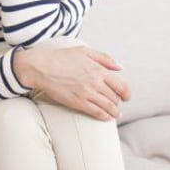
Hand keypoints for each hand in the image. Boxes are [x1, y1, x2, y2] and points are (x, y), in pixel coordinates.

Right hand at [14, 43, 130, 120]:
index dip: (126, 93)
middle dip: (119, 102)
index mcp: (99, 70)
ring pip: (108, 107)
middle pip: (115, 97)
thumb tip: (121, 67)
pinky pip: (95, 112)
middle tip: (118, 105)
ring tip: (116, 115)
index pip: (121, 85)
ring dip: (114, 112)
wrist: (42, 67)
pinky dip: (104, 116)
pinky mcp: (77, 102)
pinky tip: (106, 118)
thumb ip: (105, 59)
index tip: (126, 97)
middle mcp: (95, 82)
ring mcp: (87, 93)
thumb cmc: (63, 57)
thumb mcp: (86, 52)